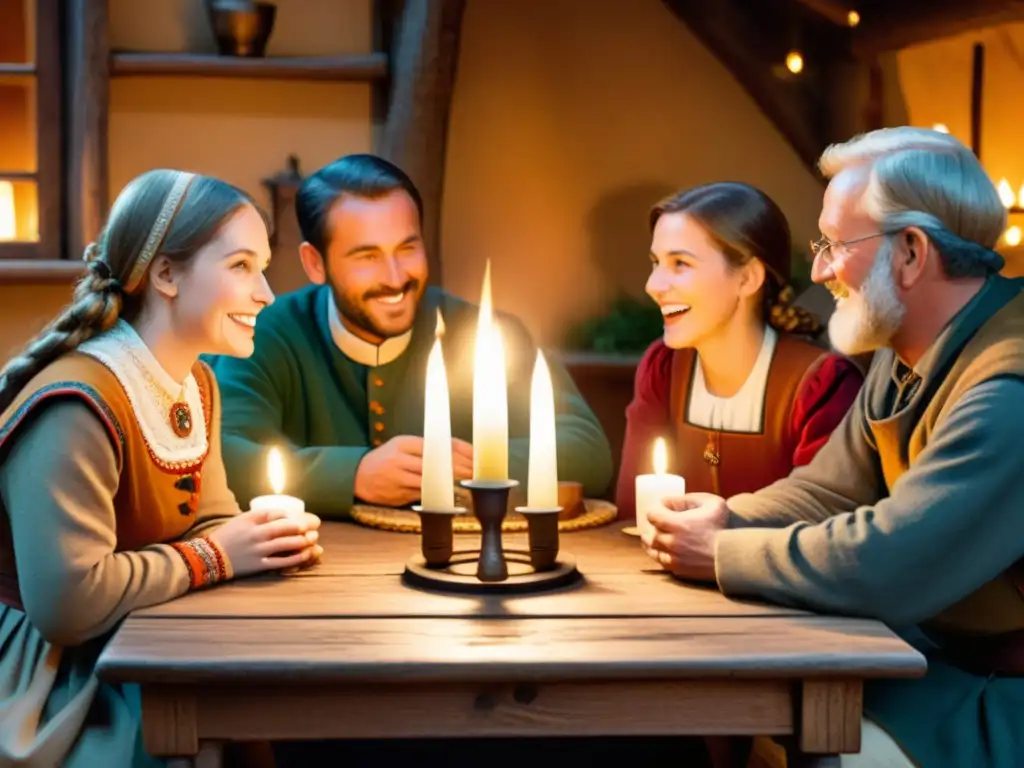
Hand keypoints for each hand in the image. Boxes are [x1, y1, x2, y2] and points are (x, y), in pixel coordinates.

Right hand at [208, 509, 321, 578]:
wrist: (208, 558)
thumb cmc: (228, 536)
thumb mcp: (241, 520)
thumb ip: (260, 517)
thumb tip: (284, 514)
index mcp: (250, 520)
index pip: (275, 513)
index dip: (292, 514)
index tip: (302, 517)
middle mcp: (255, 534)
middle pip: (285, 527)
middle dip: (304, 526)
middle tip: (315, 525)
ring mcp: (257, 550)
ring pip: (286, 544)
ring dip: (303, 541)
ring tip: (313, 539)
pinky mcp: (258, 565)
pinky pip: (281, 562)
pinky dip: (296, 558)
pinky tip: (306, 554)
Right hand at [354, 435, 474, 505]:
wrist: (358, 476)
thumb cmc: (387, 458)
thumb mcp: (402, 445)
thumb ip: (426, 447)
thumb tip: (457, 452)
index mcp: (404, 443)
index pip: (437, 445)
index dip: (460, 452)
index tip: (475, 457)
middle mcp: (400, 458)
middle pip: (437, 463)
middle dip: (461, 468)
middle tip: (476, 472)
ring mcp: (398, 477)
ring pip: (431, 481)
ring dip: (452, 482)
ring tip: (468, 482)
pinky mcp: (398, 494)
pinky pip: (423, 494)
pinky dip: (438, 494)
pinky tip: (451, 494)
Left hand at [641, 493, 729, 581]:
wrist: (732, 557)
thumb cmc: (723, 528)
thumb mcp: (712, 503)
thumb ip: (689, 498)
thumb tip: (668, 500)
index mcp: (677, 524)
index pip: (652, 515)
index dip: (655, 511)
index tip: (660, 510)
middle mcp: (671, 542)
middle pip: (651, 533)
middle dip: (653, 527)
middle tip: (656, 524)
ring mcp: (673, 558)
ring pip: (653, 549)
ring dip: (651, 542)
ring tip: (650, 538)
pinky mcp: (678, 570)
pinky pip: (662, 562)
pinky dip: (660, 555)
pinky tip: (661, 551)